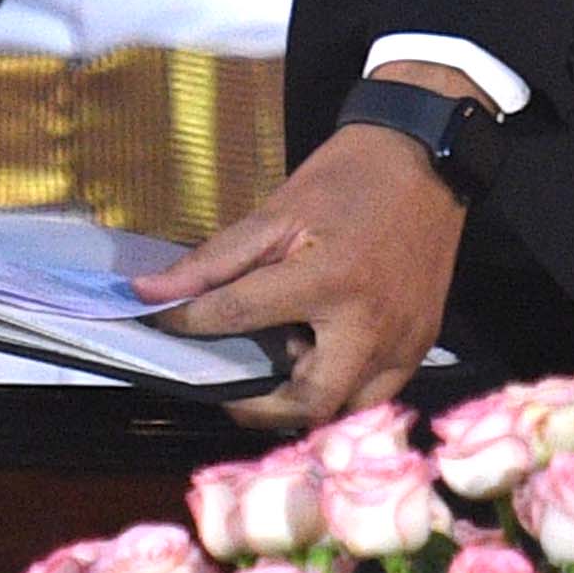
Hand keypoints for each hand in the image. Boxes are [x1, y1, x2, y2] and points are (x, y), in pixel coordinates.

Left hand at [152, 118, 466, 428]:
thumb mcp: (274, 213)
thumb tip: (148, 291)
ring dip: (306, 402)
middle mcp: (370, 325)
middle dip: (260, 407)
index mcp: (328, 281)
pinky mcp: (422, 346)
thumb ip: (211, 260)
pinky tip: (319, 356)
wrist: (425, 163)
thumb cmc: (348, 182)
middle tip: (229, 389)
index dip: (190, 323)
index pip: (239, 317)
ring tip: (281, 368)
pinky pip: (376, 391)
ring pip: (347, 408)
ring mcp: (404, 342)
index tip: (165, 324)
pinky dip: (341, 387)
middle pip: (309, 402)